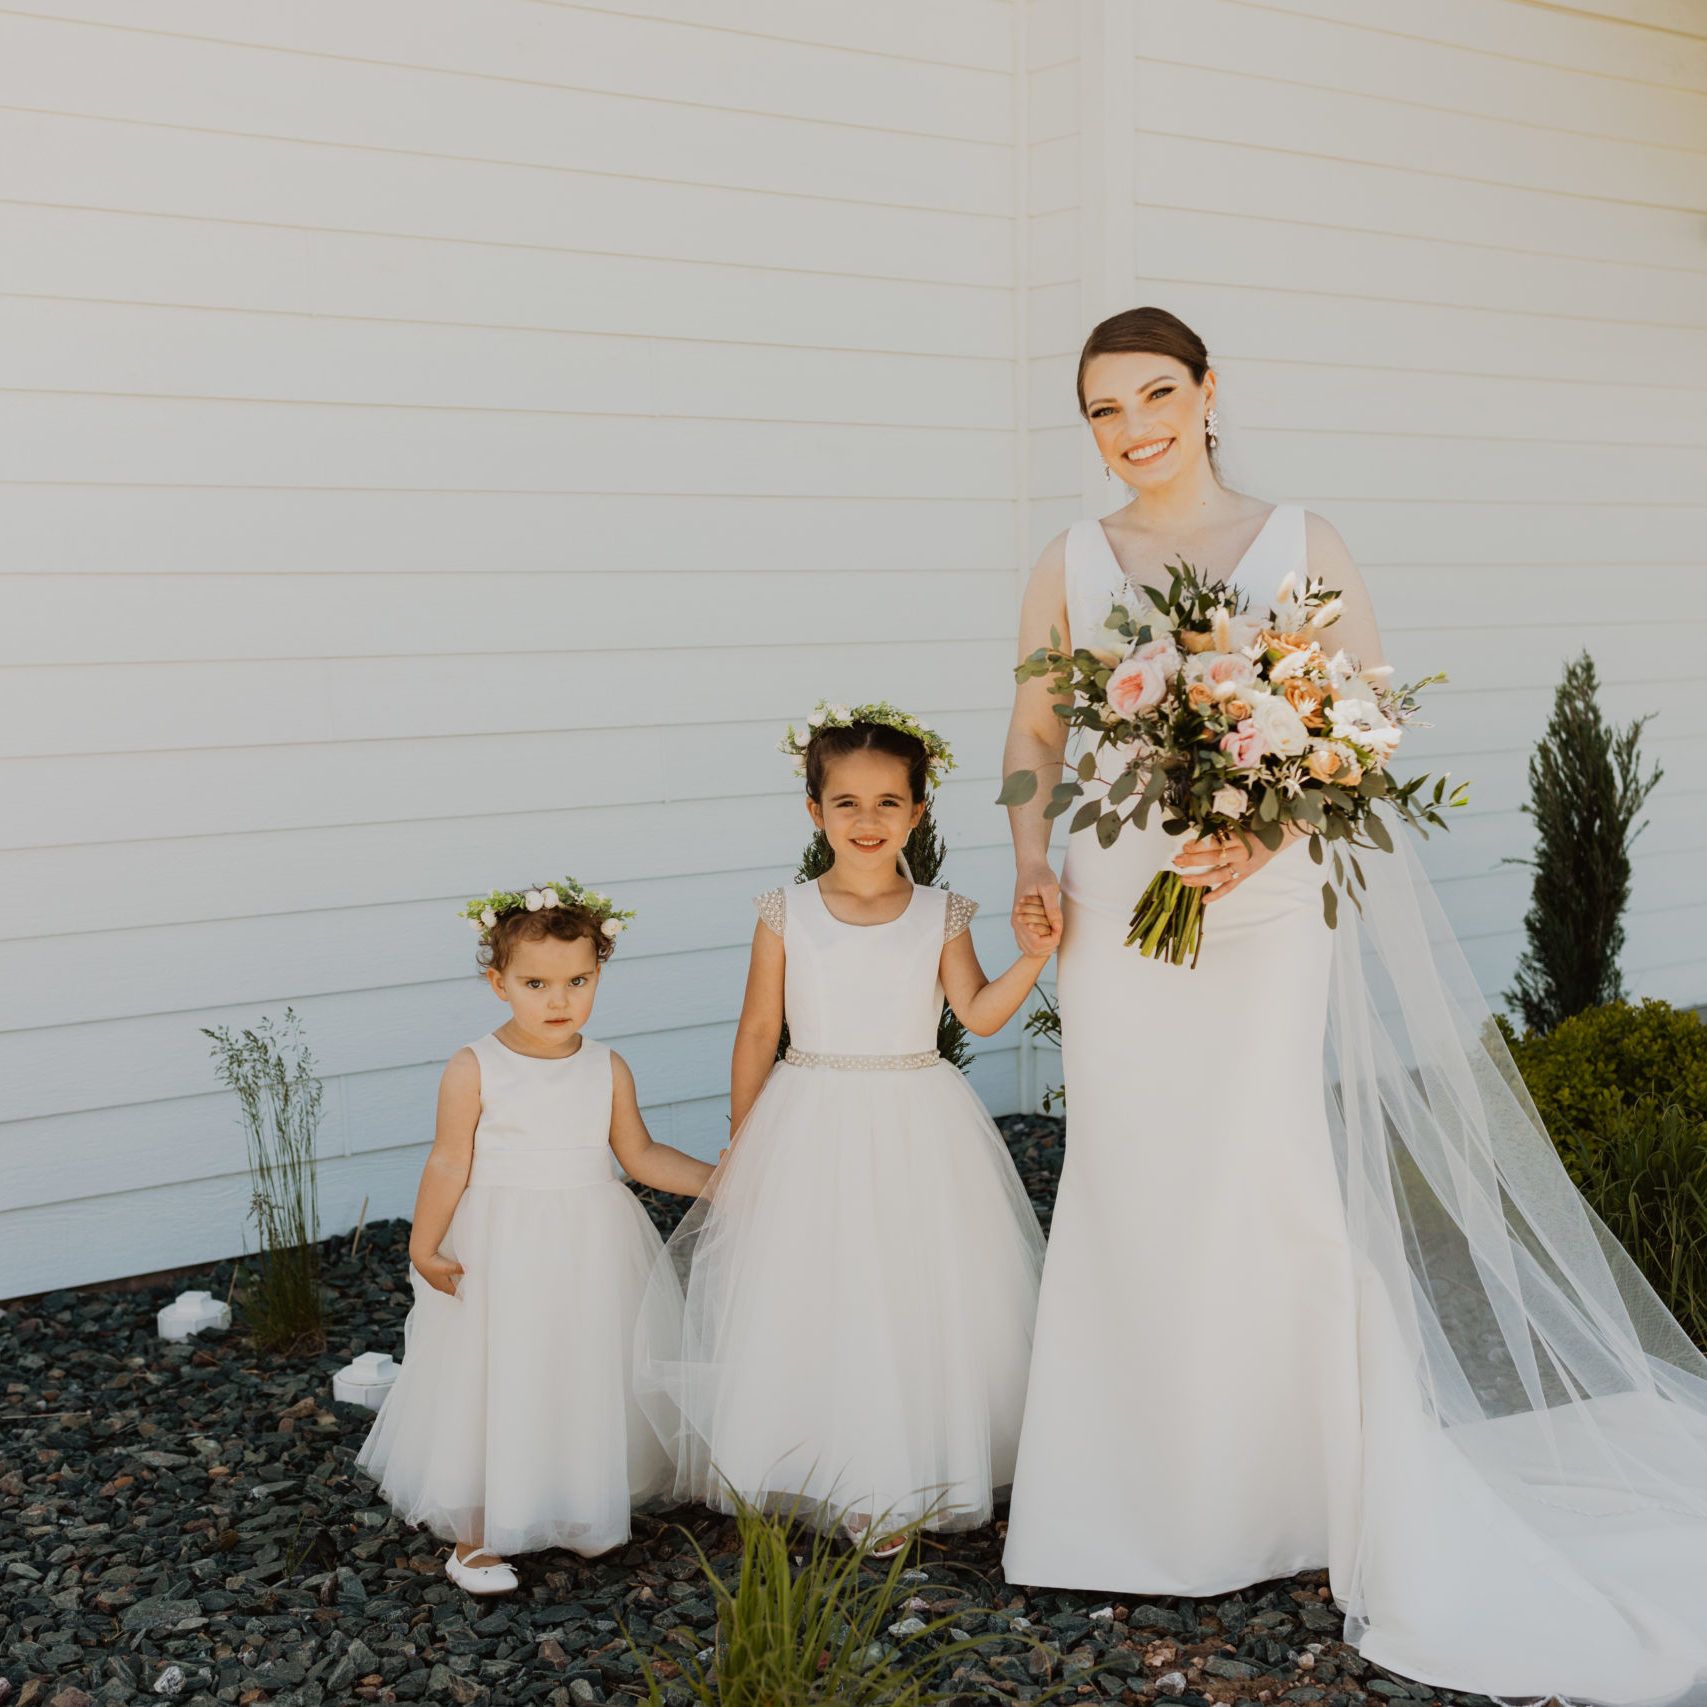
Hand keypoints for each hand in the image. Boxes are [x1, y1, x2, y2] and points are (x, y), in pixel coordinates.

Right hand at [411, 1249, 463, 1296]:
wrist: (420, 1257)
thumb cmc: (433, 1264)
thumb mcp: (449, 1267)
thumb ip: (459, 1269)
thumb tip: (468, 1270)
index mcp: (443, 1286)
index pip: (455, 1293)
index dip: (462, 1294)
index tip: (468, 1296)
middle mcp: (438, 1285)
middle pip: (451, 1290)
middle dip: (458, 1290)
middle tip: (466, 1290)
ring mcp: (435, 1280)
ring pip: (446, 1285)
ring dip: (453, 1284)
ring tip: (460, 1283)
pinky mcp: (433, 1274)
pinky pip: (443, 1279)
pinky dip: (449, 1279)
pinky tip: (451, 1275)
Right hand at [1013, 864, 1062, 955]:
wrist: (1030, 868)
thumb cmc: (1040, 875)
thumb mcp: (1049, 887)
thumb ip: (1052, 907)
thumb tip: (1056, 925)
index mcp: (1021, 916)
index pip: (1036, 943)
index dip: (1051, 940)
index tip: (1059, 927)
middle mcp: (1016, 923)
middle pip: (1033, 950)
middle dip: (1049, 945)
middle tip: (1058, 930)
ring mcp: (1017, 924)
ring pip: (1029, 950)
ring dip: (1044, 947)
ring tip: (1055, 933)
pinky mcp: (1020, 923)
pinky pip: (1026, 944)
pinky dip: (1038, 945)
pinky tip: (1048, 934)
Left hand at [1171, 829, 1293, 901]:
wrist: (1275, 839)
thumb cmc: (1252, 831)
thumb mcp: (1237, 827)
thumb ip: (1220, 832)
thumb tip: (1195, 838)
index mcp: (1238, 838)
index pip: (1215, 842)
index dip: (1198, 845)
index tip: (1184, 846)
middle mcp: (1241, 853)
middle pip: (1214, 858)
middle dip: (1194, 860)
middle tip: (1178, 861)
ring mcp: (1243, 867)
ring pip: (1219, 875)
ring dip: (1200, 879)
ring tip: (1184, 880)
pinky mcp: (1245, 876)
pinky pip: (1230, 887)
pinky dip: (1217, 894)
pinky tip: (1204, 900)